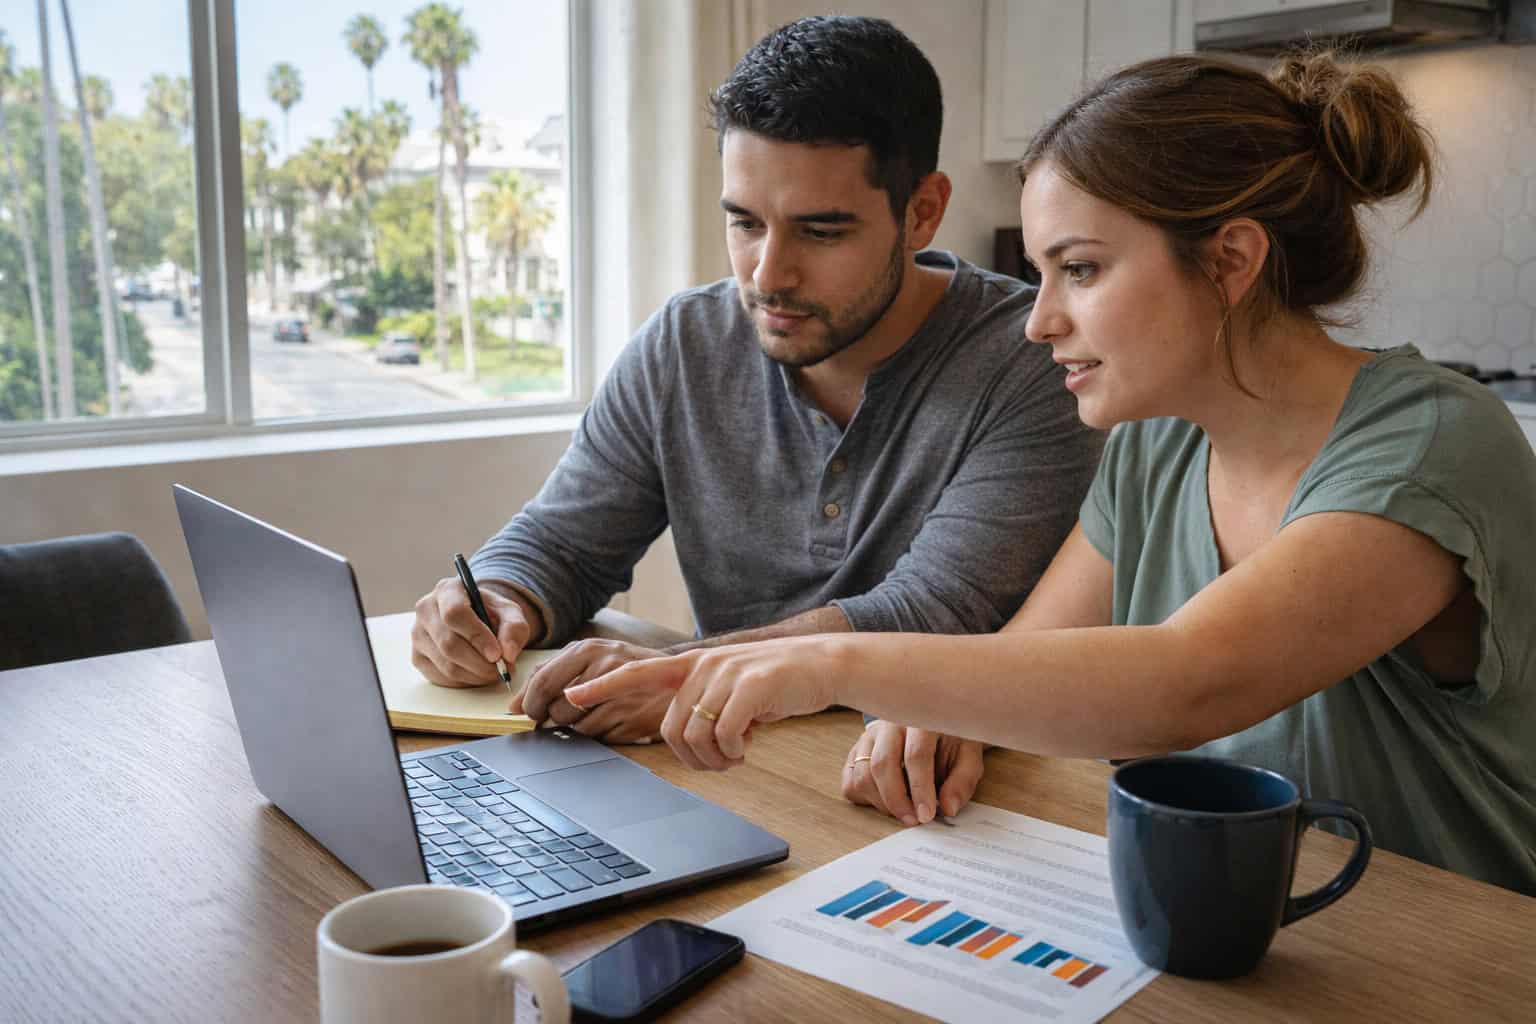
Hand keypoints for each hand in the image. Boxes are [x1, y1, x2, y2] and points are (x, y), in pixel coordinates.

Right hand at [411, 577, 537, 687]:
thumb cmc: (490, 612)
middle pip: (449, 644)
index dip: (477, 637)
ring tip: (495, 672)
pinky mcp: (417, 657)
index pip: (455, 614)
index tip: (497, 654)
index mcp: (447, 590)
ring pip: (446, 665)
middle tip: (502, 669)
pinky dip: (464, 681)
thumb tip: (508, 654)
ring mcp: (418, 635)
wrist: (474, 619)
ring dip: (476, 675)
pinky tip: (478, 674)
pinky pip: (441, 678)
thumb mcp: (509, 612)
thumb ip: (514, 628)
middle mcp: (426, 610)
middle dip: (480, 663)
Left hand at [512, 639, 667, 742]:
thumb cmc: (624, 667)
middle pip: (557, 709)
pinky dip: (598, 734)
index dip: (530, 703)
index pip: (543, 682)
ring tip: (594, 711)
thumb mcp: (590, 657)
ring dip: (576, 727)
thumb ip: (550, 674)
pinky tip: (611, 719)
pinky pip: (598, 739)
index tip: (529, 712)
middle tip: (562, 714)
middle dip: (553, 718)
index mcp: (589, 649)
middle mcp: (605, 670)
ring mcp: (620, 697)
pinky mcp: (632, 721)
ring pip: (575, 728)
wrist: (676, 678)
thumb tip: (513, 705)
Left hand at [563, 636, 841, 770]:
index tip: (570, 696)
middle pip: (671, 728)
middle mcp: (704, 664)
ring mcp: (727, 673)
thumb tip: (689, 738)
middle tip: (723, 761)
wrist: (824, 665)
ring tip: (738, 753)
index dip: (604, 686)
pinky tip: (749, 746)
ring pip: (695, 735)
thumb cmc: (777, 684)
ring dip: (715, 758)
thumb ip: (704, 702)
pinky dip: (733, 752)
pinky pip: (724, 735)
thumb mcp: (732, 688)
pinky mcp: (751, 686)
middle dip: (693, 758)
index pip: (637, 672)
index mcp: (694, 664)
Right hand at [842, 722, 985, 826]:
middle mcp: (889, 724)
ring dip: (881, 802)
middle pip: (882, 763)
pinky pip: (849, 780)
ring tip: (903, 811)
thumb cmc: (948, 741)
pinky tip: (886, 800)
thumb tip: (948, 808)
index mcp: (920, 720)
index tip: (927, 815)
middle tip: (912, 820)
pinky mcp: (855, 751)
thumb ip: (962, 781)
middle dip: (896, 800)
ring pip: (862, 774)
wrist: (927, 723)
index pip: (915, 754)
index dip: (921, 789)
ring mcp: (868, 737)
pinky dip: (864, 799)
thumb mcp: (966, 756)